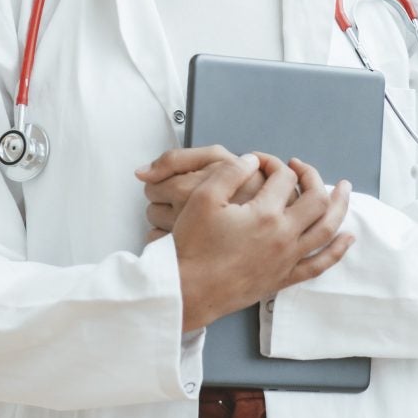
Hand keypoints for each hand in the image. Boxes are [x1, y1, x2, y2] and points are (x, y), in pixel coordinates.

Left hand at [136, 145, 273, 242]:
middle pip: (152, 210)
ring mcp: (189, 242)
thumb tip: (141, 171)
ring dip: (167, 225)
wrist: (276, 223)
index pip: (153, 186)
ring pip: (156, 233)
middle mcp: (185, 218)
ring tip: (189, 220)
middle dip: (164, 205)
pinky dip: (170, 247)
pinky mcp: (193, 260)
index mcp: (189, 190)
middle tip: (185, 203)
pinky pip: (165, 253)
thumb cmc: (247, 187)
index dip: (164, 184)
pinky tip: (187, 240)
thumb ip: (178, 157)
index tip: (179, 186)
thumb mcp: (216, 157)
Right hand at [169, 154, 353, 331]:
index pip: (283, 177)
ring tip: (345, 190)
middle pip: (316, 199)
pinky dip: (337, 250)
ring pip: (327, 229)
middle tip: (301, 166)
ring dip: (339, 206)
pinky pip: (319, 264)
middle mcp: (284, 236)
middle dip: (312, 176)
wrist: (188, 290)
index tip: (258, 161)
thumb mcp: (204, 198)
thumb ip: (230, 172)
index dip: (273, 162)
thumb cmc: (193, 246)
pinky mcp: (283, 278)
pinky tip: (347, 238)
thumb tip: (252, 161)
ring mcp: (287, 259)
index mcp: (266, 213)